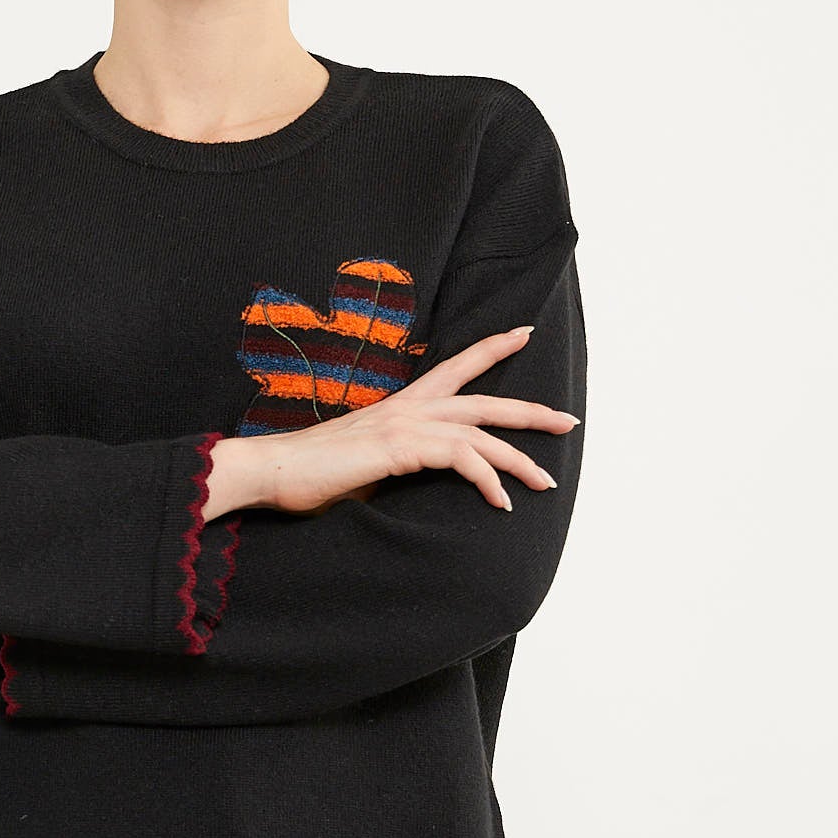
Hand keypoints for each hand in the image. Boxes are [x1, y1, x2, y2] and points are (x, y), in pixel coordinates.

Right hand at [216, 324, 580, 516]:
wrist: (271, 471)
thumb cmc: (308, 476)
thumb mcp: (364, 468)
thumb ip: (394, 467)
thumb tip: (414, 484)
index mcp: (399, 407)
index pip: (454, 369)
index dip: (490, 348)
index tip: (522, 335)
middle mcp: (407, 408)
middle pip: (483, 398)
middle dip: (529, 410)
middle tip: (567, 420)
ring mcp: (405, 425)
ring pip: (481, 432)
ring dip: (519, 459)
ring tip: (545, 481)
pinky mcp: (401, 448)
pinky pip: (461, 458)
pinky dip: (486, 479)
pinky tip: (501, 502)